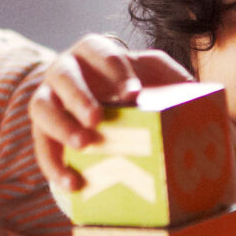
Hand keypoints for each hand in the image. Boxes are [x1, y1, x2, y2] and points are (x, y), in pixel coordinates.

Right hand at [28, 34, 193, 193]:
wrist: (105, 105)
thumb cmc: (131, 85)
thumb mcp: (153, 74)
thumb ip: (170, 76)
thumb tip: (194, 92)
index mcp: (93, 51)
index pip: (101, 53)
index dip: (115, 71)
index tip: (133, 93)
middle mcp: (65, 70)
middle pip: (65, 77)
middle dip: (80, 96)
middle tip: (97, 118)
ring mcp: (48, 99)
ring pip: (41, 107)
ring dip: (61, 126)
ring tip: (83, 145)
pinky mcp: (42, 130)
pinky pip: (41, 147)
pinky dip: (54, 166)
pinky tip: (73, 183)